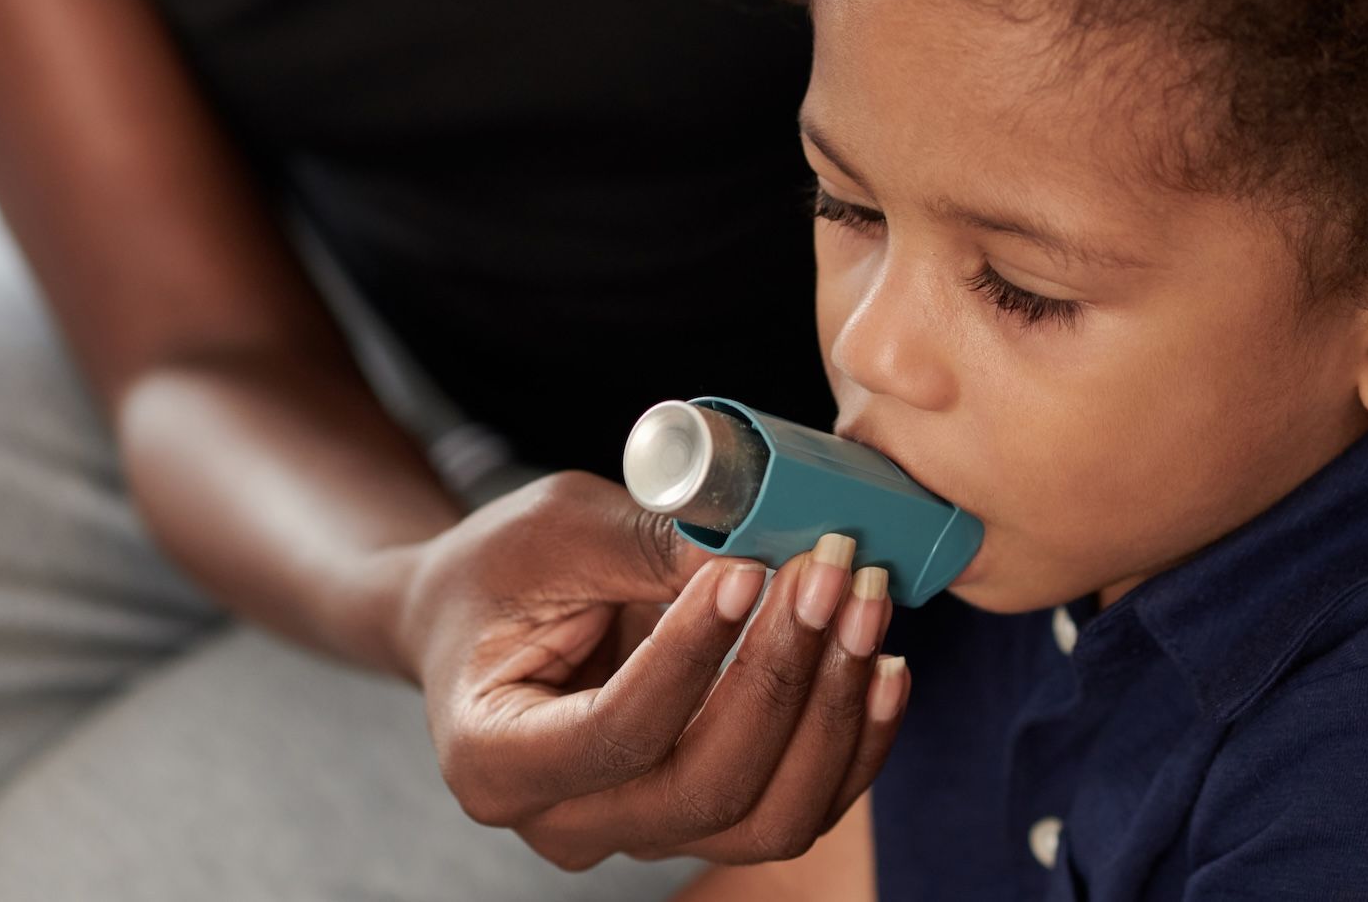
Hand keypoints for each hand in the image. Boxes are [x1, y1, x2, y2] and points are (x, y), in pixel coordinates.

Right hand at [396, 470, 911, 869]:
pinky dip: (857, 741)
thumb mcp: (553, 533)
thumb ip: (649, 545)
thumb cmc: (500, 571)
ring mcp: (641, 833)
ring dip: (835, 712)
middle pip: (705, 791)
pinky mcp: (705, 821)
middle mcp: (567, 821)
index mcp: (496, 758)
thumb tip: (768, 536)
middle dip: (783, 678)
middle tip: (830, 572)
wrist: (481, 620)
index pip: (615, 734)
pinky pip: (800, 808)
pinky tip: (886, 662)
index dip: (695, 657)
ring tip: (867, 606)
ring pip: (768, 820)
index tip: (749, 569)